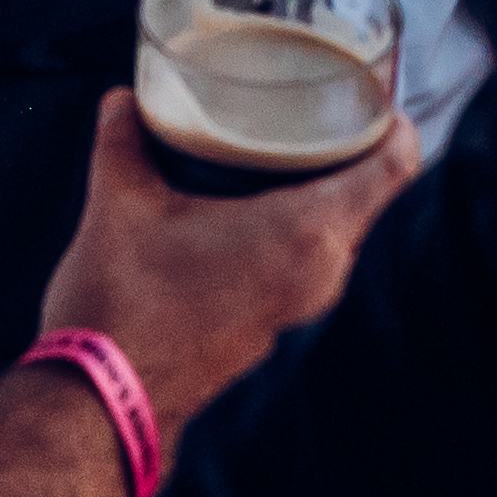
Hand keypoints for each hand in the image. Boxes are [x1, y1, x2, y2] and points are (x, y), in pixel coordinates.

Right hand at [35, 89, 414, 426]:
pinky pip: (314, 264)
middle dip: (355, 150)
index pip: (395, 169)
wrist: (101, 402)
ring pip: (343, 234)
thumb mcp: (119, 204)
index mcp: (303, 233)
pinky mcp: (275, 328)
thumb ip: (123, 139)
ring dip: (328, 193)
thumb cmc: (122, 304)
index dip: (395, 123)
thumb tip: (122, 99)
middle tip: (326, 108)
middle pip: (373, 197)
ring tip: (293, 150)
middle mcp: (318, 273)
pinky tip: (260, 207)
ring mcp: (300, 307)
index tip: (376, 94)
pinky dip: (302, 230)